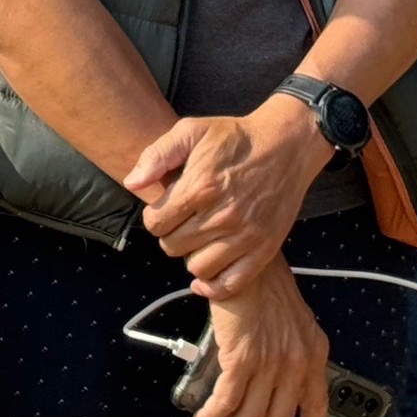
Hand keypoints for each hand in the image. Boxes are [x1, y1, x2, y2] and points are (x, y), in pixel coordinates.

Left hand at [126, 97, 326, 298]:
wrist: (285, 145)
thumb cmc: (234, 137)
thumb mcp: (190, 131)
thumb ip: (157, 155)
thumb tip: (131, 183)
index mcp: (200, 187)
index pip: (155, 223)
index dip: (154, 217)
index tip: (164, 210)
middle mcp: (222, 216)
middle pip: (173, 246)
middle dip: (170, 235)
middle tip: (182, 223)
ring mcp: (245, 236)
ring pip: (198, 267)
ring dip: (191, 256)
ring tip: (198, 239)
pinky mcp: (265, 249)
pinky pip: (232, 284)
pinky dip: (214, 285)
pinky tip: (207, 273)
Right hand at [198, 257, 329, 416]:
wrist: (245, 256)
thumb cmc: (262, 280)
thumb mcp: (290, 317)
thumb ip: (287, 348)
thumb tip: (265, 377)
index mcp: (314, 352)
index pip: (317, 405)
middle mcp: (297, 363)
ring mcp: (270, 362)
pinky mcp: (242, 358)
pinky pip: (227, 401)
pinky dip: (213, 416)